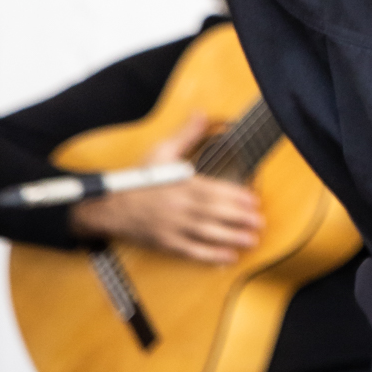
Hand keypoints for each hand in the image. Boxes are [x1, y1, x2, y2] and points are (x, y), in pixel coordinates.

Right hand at [70, 111, 264, 264]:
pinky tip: (228, 258)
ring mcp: (174, 227)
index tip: (254, 199)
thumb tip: (201, 113)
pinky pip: (192, 251)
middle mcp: (179, 206)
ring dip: (231, 238)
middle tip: (260, 222)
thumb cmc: (139, 178)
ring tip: (252, 240)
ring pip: (207, 234)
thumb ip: (186, 134)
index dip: (235, 196)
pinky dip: (211, 257)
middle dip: (239, 218)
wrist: (111, 206)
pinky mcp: (168, 243)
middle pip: (214, 213)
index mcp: (181, 184)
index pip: (213, 190)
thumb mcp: (161, 151)